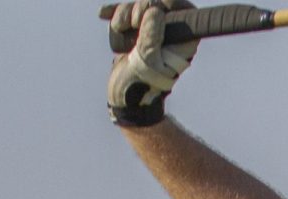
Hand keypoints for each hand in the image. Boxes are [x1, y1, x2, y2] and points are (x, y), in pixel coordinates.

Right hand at [107, 0, 200, 127]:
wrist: (125, 99)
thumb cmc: (141, 85)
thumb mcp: (147, 62)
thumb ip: (151, 37)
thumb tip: (155, 10)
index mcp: (183, 41)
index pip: (184, 9)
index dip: (168, 3)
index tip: (153, 9)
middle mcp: (170, 34)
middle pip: (155, 3)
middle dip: (139, 8)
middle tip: (133, 25)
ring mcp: (152, 32)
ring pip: (138, 7)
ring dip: (124, 14)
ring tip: (120, 33)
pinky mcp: (136, 33)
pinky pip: (126, 15)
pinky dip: (115, 14)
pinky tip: (103, 14)